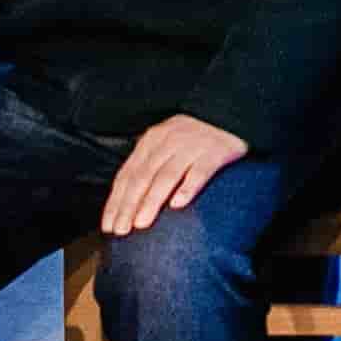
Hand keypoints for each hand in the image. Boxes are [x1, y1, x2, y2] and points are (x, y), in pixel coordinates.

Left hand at [101, 114, 248, 237]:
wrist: (233, 110)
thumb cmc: (196, 134)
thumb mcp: (167, 141)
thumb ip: (150, 163)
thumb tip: (128, 199)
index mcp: (152, 140)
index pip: (128, 174)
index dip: (115, 201)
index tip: (107, 225)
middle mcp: (169, 141)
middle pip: (143, 177)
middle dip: (129, 205)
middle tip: (120, 230)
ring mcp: (193, 145)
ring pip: (166, 176)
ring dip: (151, 201)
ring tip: (141, 223)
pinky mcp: (216, 151)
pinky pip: (200, 171)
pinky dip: (187, 188)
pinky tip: (178, 204)